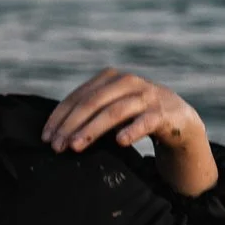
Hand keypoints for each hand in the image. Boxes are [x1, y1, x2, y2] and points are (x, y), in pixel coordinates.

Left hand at [42, 68, 217, 195]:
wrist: (178, 119)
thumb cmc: (136, 115)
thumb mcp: (112, 108)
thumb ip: (90, 112)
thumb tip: (54, 133)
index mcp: (110, 78)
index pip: (78, 96)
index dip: (60, 117)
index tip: (46, 137)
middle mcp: (127, 82)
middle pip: (92, 103)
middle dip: (71, 125)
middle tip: (57, 146)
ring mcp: (146, 96)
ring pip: (114, 111)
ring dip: (92, 130)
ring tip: (76, 146)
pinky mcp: (163, 113)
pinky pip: (145, 122)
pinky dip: (132, 130)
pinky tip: (119, 142)